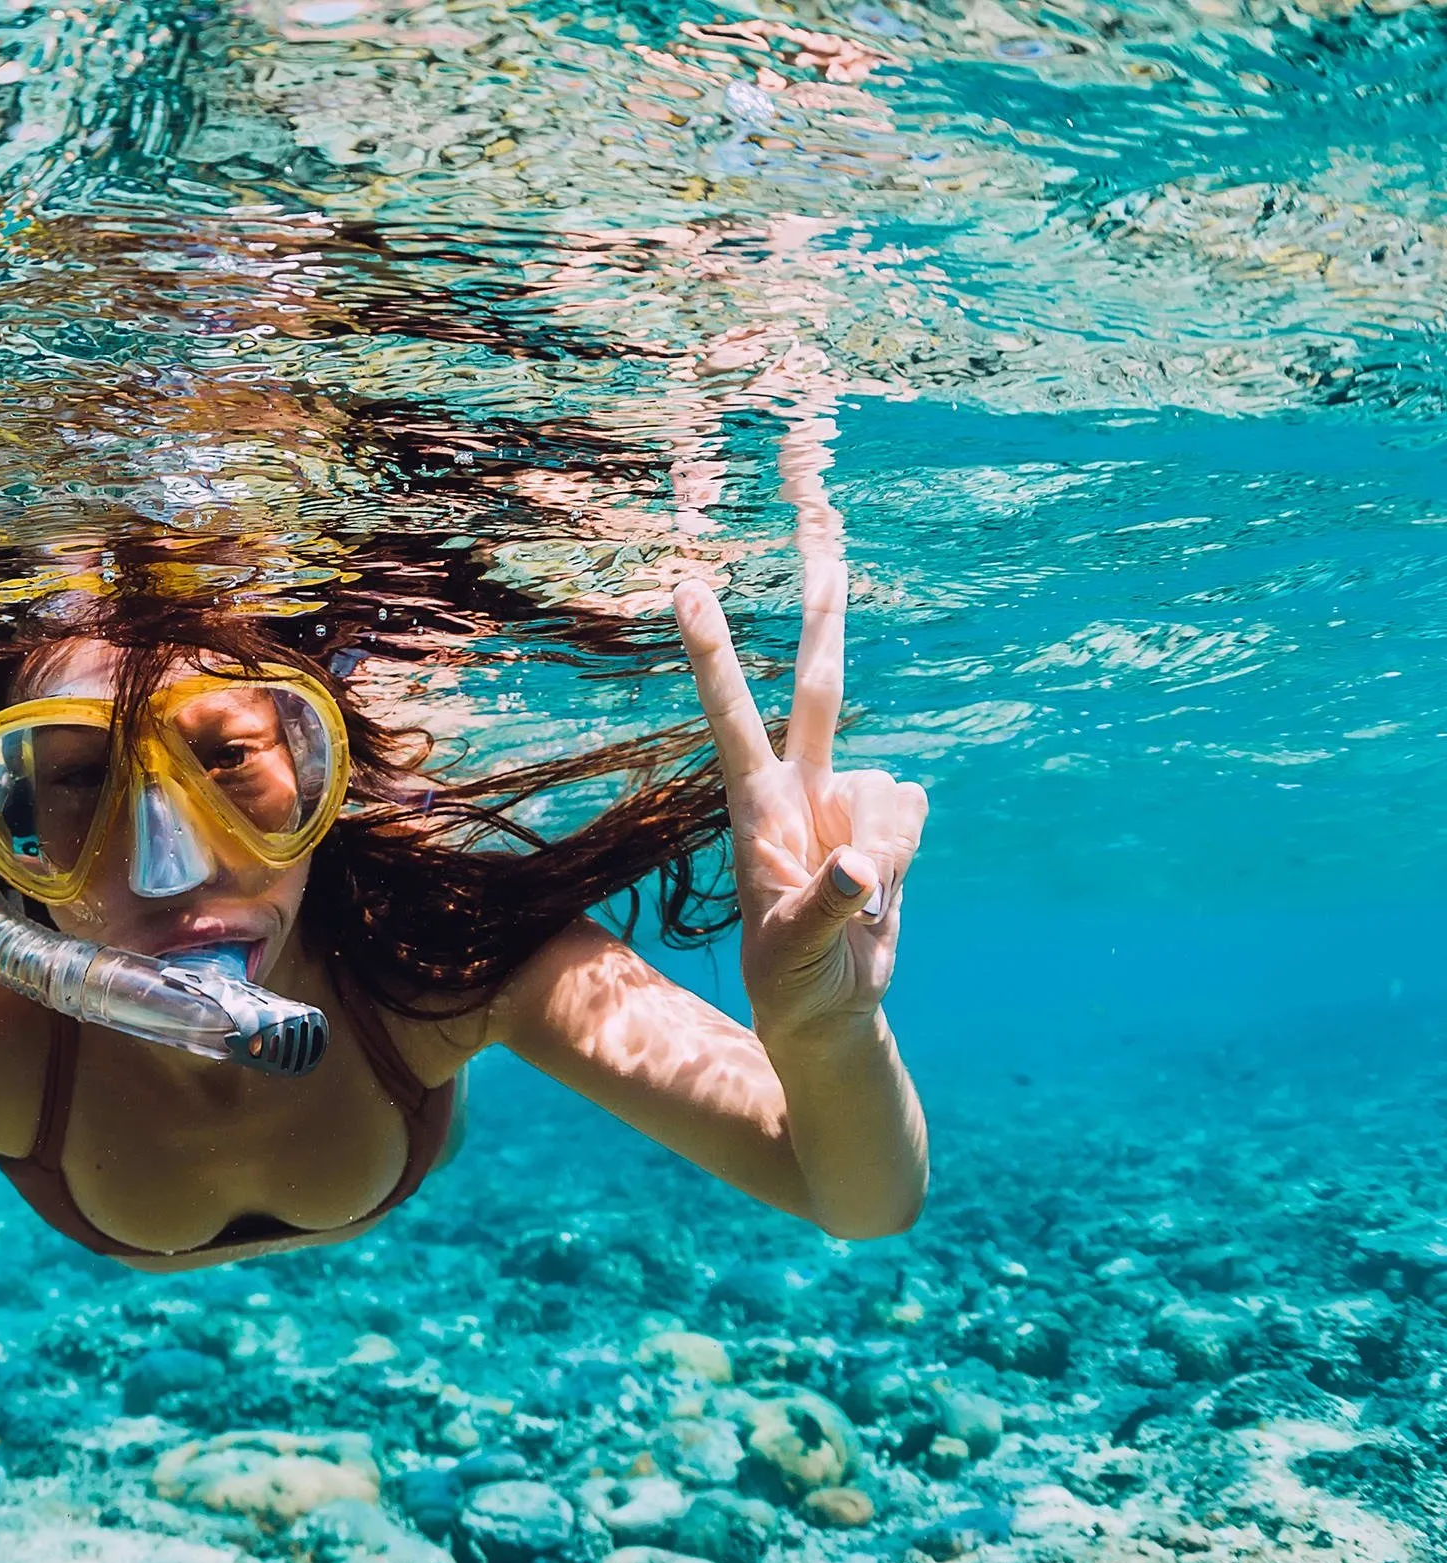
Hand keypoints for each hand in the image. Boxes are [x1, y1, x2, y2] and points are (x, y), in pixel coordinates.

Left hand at [674, 481, 926, 1037]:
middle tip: (822, 512)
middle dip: (825, 603)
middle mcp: (802, 787)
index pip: (732, 716)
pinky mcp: (886, 821)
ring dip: (883, 855)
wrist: (830, 1010)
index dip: (714, 653)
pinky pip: (914, 814)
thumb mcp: (795, 958)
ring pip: (889, 791)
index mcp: (756, 808)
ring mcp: (846, 802)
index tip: (688, 588)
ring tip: (851, 910)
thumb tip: (860, 868)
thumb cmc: (792, 983)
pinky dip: (904, 859)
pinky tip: (876, 894)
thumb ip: (825, 907)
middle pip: (821, 684)